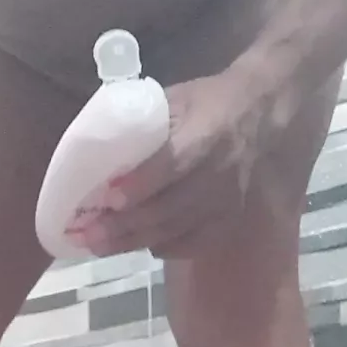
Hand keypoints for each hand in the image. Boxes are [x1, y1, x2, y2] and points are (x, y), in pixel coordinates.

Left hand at [79, 64, 288, 261]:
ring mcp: (225, 201)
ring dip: (134, 242)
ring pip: (175, 231)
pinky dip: (163, 247)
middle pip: (167, 209)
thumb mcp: (175, 99)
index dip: (138, 186)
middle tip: (87, 235)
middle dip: (123, 226)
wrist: (259, 114)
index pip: (170, 166)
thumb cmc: (207, 102)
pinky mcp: (229, 219)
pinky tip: (140, 244)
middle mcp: (218, 174)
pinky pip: (192, 244)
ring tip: (100, 247)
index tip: (105, 199)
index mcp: (205, 134)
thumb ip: (142, 123)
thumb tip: (97, 151)